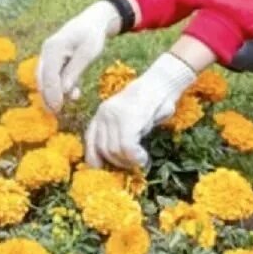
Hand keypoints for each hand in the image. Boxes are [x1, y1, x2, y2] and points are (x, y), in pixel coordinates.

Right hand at [37, 0, 121, 112]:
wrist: (93, 22)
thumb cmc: (92, 36)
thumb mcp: (87, 53)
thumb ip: (74, 71)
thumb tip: (63, 91)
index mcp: (53, 48)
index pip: (48, 75)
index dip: (51, 93)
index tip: (56, 108)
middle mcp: (47, 51)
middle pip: (42, 78)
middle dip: (48, 96)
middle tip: (55, 112)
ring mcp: (48, 55)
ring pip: (46, 78)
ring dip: (53, 92)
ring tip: (63, 106)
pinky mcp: (54, 59)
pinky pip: (52, 75)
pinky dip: (59, 86)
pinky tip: (73, 93)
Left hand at [84, 52, 196, 168]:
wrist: (163, 83)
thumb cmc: (150, 105)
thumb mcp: (129, 120)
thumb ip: (119, 135)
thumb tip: (116, 163)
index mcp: (101, 114)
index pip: (89, 142)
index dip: (96, 160)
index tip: (108, 170)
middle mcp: (103, 114)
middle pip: (102, 150)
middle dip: (118, 163)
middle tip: (133, 164)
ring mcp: (114, 116)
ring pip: (114, 151)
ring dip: (128, 162)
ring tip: (140, 159)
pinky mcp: (128, 119)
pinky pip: (126, 148)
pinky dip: (136, 158)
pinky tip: (143, 157)